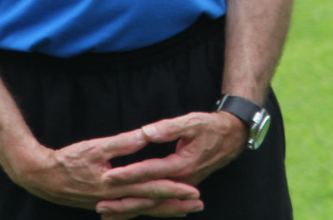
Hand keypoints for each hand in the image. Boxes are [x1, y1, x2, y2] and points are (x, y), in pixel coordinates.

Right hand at [8, 128, 201, 216]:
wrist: (42, 178)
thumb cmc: (68, 160)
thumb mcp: (96, 146)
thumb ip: (123, 143)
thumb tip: (147, 135)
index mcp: (116, 185)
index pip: (151, 188)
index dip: (173, 189)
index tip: (194, 190)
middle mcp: (115, 200)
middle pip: (151, 204)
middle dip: (176, 205)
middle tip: (198, 205)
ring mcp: (109, 205)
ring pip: (142, 210)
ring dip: (163, 210)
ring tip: (183, 211)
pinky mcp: (102, 205)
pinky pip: (128, 211)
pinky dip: (143, 211)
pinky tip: (150, 211)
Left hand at [96, 112, 247, 216]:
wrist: (231, 138)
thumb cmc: (210, 127)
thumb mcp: (191, 122)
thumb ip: (168, 128)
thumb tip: (146, 132)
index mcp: (182, 164)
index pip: (150, 171)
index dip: (128, 174)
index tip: (108, 176)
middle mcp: (182, 181)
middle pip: (149, 194)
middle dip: (123, 200)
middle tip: (100, 204)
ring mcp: (182, 187)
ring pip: (153, 203)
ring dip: (130, 209)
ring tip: (107, 214)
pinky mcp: (181, 187)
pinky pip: (159, 202)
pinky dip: (143, 208)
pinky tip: (127, 212)